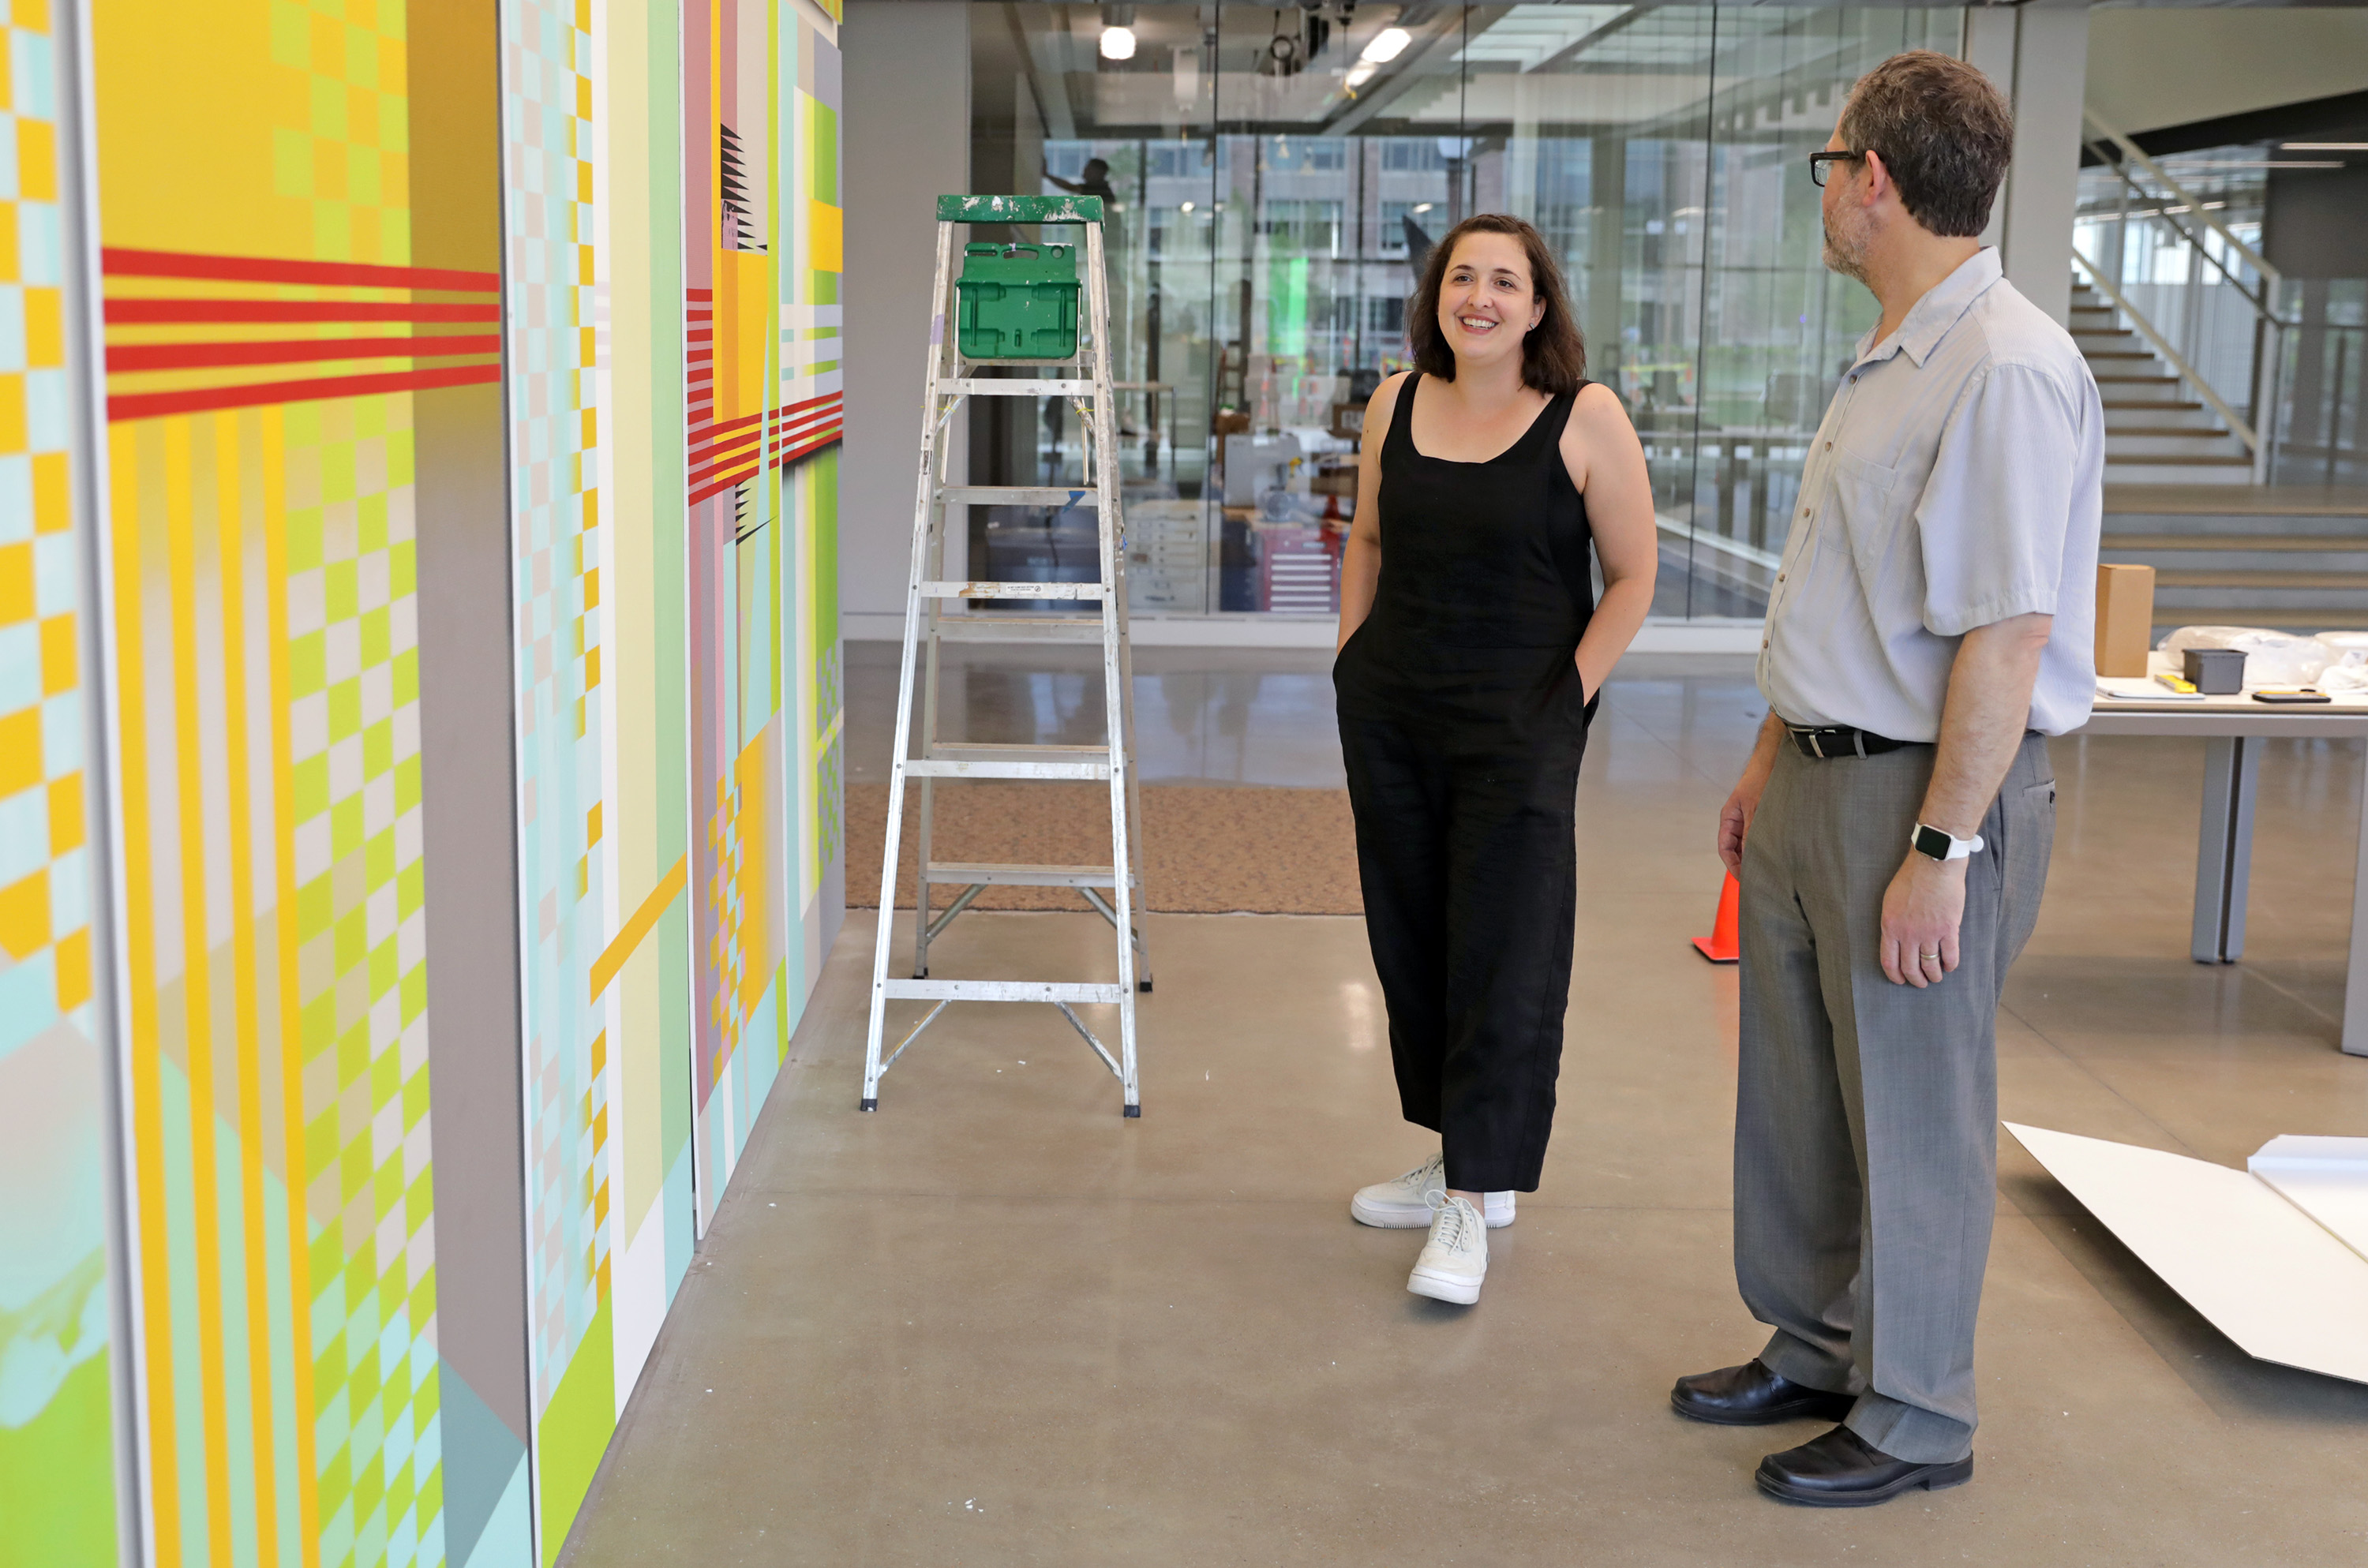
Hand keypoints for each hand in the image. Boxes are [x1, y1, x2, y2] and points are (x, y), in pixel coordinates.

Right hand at [1716, 751, 1777, 873]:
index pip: (1724, 849)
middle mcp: (1737, 821)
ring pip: (1748, 844)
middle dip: (1744, 864)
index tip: (1744, 879)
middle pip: (1735, 849)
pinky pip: (1760, 837)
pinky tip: (1776, 853)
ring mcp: (1749, 819)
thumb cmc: (1760, 780)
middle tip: (1758, 879)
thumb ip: (1749, 833)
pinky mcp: (1762, 818)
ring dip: (1756, 855)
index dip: (1732, 865)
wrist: (1774, 761)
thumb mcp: (1754, 809)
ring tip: (1768, 868)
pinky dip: (1765, 846)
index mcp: (1728, 819)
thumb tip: (1748, 857)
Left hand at [1879, 852, 1965, 986]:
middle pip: (1910, 968)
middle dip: (1916, 980)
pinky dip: (1951, 965)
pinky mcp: (1949, 929)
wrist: (1933, 864)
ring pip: (1931, 965)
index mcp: (1890, 927)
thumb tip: (1896, 941)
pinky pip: (1951, 956)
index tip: (1900, 980)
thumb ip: (1893, 923)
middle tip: (1921, 983)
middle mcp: (1908, 934)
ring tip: (1935, 977)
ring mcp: (1929, 933)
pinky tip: (1950, 966)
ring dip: (1934, 976)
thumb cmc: (1910, 879)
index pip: (1889, 961)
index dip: (1895, 975)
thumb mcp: (1890, 902)